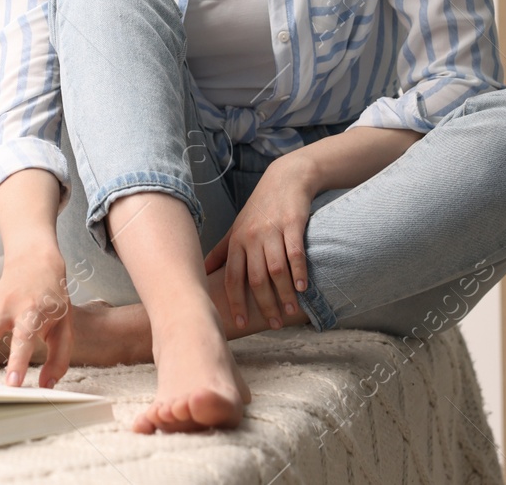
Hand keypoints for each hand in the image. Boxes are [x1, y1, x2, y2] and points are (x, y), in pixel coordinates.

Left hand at [202, 154, 317, 329]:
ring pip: (276, 269)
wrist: (285, 179)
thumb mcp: (236, 228)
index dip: (235, 301)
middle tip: (273, 325)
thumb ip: (221, 252)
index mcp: (236, 241)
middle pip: (256, 278)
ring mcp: (272, 230)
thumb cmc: (259, 209)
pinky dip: (299, 272)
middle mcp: (252, 237)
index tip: (240, 323)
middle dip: (264, 305)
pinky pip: (295, 253)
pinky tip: (303, 288)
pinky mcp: (293, 224)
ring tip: (290, 312)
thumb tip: (201, 272)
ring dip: (284, 294)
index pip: (232, 277)